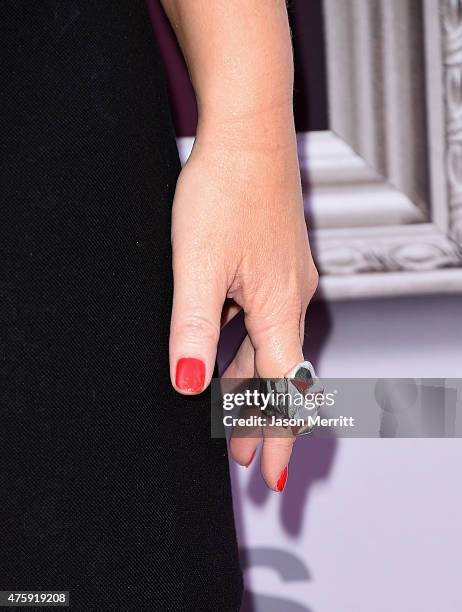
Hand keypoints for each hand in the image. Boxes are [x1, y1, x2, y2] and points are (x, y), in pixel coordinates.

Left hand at [169, 132, 317, 490]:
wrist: (248, 135)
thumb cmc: (228, 192)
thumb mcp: (199, 269)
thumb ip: (194, 329)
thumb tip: (189, 385)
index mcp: (280, 308)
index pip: (284, 389)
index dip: (278, 435)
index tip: (272, 472)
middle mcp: (290, 298)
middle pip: (281, 374)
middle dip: (262, 418)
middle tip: (247, 454)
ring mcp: (283, 280)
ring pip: (271, 348)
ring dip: (252, 385)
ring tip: (234, 416)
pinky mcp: (271, 263)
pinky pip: (263, 321)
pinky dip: (248, 349)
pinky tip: (230, 352)